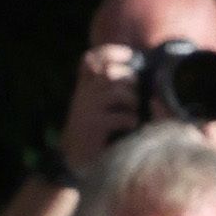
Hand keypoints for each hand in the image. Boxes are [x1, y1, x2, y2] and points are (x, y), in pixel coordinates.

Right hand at [60, 45, 141, 175]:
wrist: (75, 162)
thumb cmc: (94, 134)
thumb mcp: (96, 108)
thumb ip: (110, 92)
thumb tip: (140, 80)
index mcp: (84, 88)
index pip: (90, 59)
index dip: (109, 53)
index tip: (128, 55)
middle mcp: (83, 94)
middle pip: (110, 72)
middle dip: (129, 80)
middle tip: (134, 95)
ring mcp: (87, 108)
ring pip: (118, 92)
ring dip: (133, 102)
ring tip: (134, 112)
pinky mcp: (95, 125)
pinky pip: (123, 116)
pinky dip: (132, 121)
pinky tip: (130, 128)